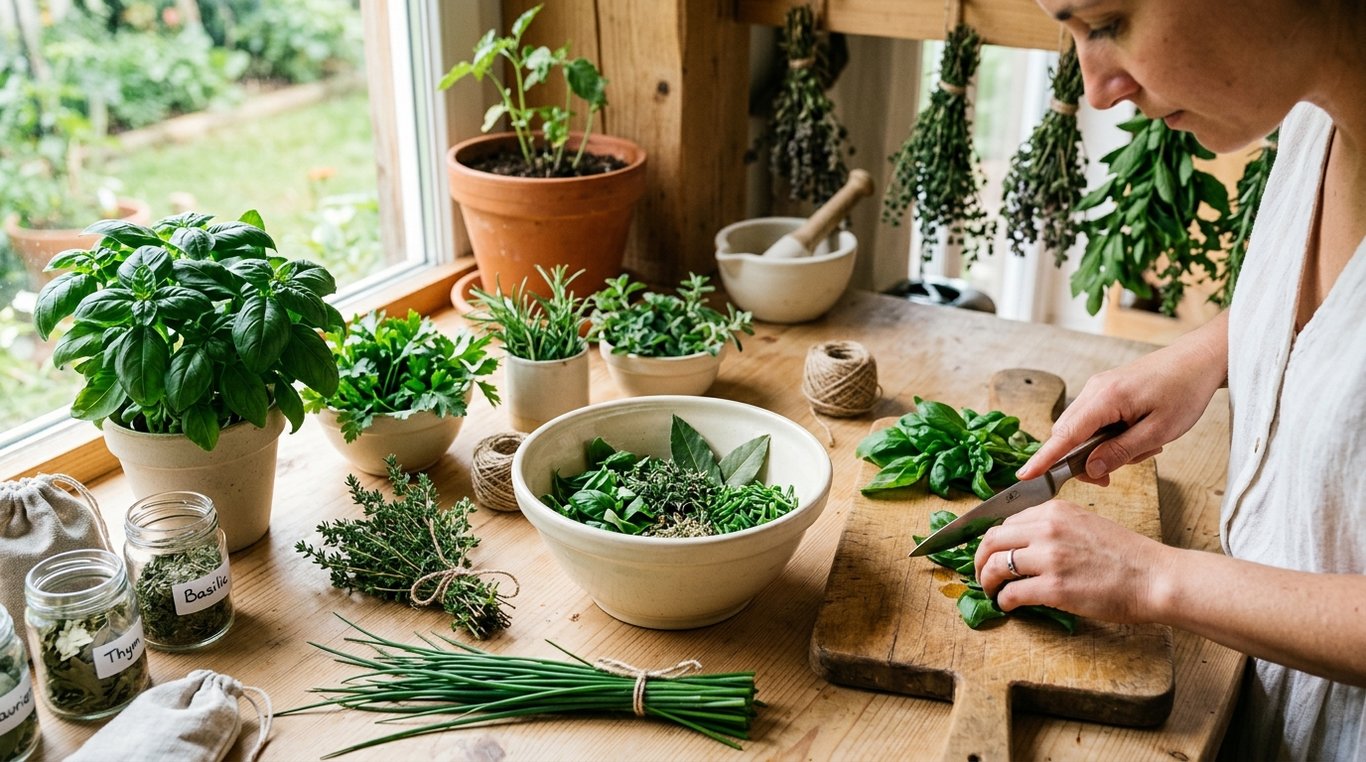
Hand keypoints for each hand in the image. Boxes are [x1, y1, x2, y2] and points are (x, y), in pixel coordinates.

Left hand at [973, 500, 1172, 622]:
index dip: (992, 541)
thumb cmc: (1126, 555)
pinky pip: (1012, 593)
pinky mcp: (1054, 587)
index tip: (988, 554)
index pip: (1005, 521)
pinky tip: (1008, 605)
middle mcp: (1047, 528)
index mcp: (1054, 510)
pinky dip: (1004, 601)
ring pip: (995, 565)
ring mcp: (1049, 557)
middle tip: (980, 575)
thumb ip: (1053, 527)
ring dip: (986, 581)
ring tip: (991, 592)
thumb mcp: (1085, 524)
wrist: (1155, 577)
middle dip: (979, 560)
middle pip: (992, 540)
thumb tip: (1023, 545)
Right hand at [1015, 313, 1227, 485]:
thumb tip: (1090, 470)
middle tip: (1110, 478)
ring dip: (1101, 449)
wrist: (1198, 359)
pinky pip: (1093, 421)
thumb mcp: (1158, 431)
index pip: (1064, 435)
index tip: (1025, 475)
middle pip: (1067, 434)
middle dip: (1081, 461)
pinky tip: (1136, 437)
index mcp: (1105, 398)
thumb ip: (1120, 452)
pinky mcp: (1105, 391)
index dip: (1044, 458)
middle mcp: (1094, 390)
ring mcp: (1098, 389)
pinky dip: (1107, 436)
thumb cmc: (1184, 391)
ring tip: (1141, 448)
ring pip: (1081, 430)